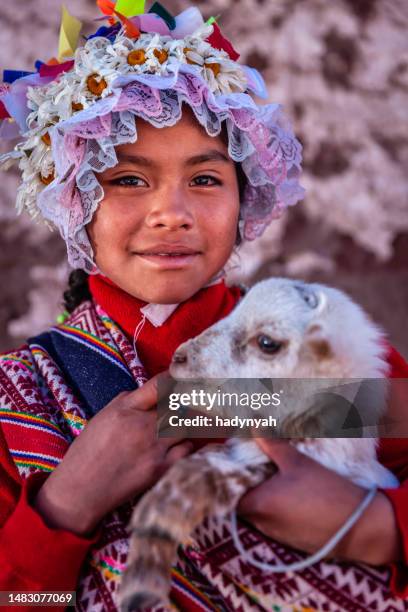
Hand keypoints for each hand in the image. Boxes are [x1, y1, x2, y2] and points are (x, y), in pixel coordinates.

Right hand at [34, 374, 192, 535]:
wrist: (81, 491)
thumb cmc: (87, 454)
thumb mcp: (101, 418)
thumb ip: (125, 402)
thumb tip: (147, 393)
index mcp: (125, 410)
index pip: (158, 385)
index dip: (175, 380)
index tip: (182, 380)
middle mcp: (142, 425)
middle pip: (178, 405)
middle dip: (185, 403)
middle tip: (192, 404)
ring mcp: (154, 446)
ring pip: (186, 425)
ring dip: (189, 423)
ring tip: (187, 426)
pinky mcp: (161, 468)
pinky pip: (187, 449)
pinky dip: (188, 444)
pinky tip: (184, 445)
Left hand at [237, 439, 401, 564]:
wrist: (358, 525)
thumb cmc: (325, 490)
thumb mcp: (297, 462)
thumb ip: (272, 445)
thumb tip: (254, 426)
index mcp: (258, 505)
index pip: (229, 494)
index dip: (232, 479)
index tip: (239, 464)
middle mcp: (262, 524)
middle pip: (243, 504)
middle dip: (248, 486)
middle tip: (257, 466)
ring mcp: (277, 535)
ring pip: (259, 514)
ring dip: (263, 499)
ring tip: (274, 478)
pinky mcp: (291, 542)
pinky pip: (275, 524)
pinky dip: (277, 511)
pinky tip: (290, 495)